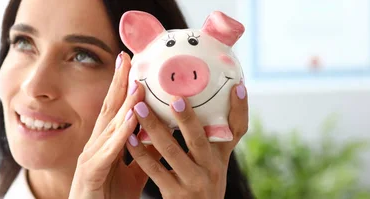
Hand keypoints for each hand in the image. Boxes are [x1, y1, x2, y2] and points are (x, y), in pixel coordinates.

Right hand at [69, 52, 158, 198]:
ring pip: (109, 126)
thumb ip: (143, 156)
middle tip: (127, 57)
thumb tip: (161, 139)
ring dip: (123, 104)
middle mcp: (95, 146)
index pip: (115, 110)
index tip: (133, 64)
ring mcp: (90, 158)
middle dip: (118, 83)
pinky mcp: (91, 173)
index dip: (123, 87)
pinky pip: (108, 151)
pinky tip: (132, 119)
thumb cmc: (108, 197)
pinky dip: (120, 134)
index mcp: (105, 144)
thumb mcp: (132, 175)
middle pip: (108, 109)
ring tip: (137, 83)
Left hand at [125, 81, 248, 198]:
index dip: (239, 109)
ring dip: (154, 128)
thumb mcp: (212, 163)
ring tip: (139, 107)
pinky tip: (129, 137)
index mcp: (220, 155)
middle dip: (187, 118)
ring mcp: (193, 182)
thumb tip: (203, 98)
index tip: (237, 86)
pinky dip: (141, 152)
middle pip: (200, 139)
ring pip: (171, 151)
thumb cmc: (200, 183)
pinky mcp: (175, 194)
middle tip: (174, 97)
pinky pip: (154, 169)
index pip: (238, 130)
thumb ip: (208, 138)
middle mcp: (211, 168)